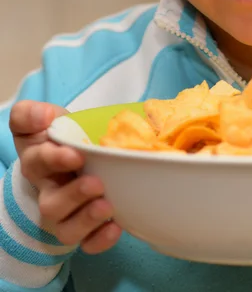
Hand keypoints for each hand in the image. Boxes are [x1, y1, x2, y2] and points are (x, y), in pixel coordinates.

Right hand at [10, 100, 121, 253]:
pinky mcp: (84, 226)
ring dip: (87, 220)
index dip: (55, 160)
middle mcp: (49, 191)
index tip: (76, 154)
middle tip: (96, 183)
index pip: (39, 162)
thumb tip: (43, 116)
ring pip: (66, 229)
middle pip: (52, 204)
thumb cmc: (60, 134)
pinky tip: (115, 228)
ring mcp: (66, 212)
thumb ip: (31, 114)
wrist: (73, 153)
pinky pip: (87, 243)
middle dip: (74, 196)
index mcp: (38, 162)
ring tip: (107, 207)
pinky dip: (100, 240)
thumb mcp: (42, 118)